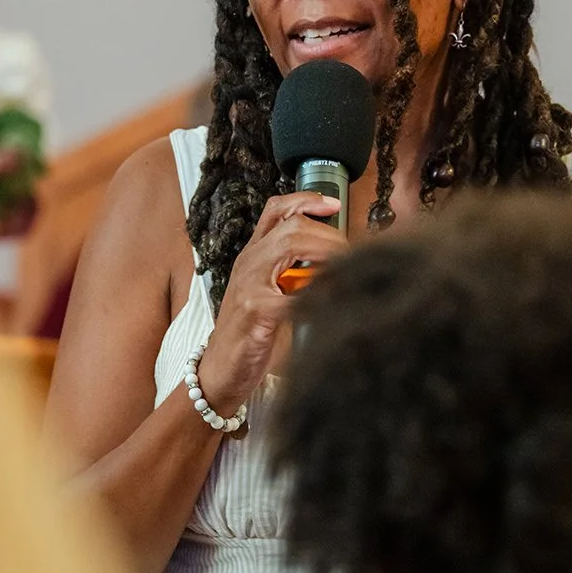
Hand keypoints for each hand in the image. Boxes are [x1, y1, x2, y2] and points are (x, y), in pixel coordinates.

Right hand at [196, 191, 345, 413]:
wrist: (219, 372)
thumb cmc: (249, 335)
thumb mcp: (268, 294)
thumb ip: (292, 273)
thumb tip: (337, 261)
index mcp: (253, 256)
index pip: (275, 210)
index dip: (306, 200)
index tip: (334, 204)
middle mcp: (248, 263)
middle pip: (292, 225)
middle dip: (330, 234)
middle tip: (353, 253)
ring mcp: (248, 285)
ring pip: (290, 245)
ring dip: (326, 253)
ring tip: (346, 268)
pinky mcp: (253, 312)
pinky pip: (292, 294)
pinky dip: (318, 296)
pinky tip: (332, 303)